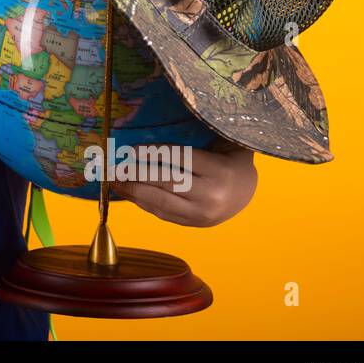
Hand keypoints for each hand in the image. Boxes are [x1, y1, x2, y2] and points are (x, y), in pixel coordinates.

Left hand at [111, 137, 257, 227]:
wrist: (248, 190)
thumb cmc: (228, 158)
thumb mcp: (218, 143)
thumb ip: (192, 139)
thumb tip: (150, 137)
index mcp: (219, 169)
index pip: (179, 158)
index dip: (152, 153)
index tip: (131, 149)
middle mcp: (212, 194)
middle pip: (166, 182)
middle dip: (136, 175)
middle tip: (115, 168)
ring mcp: (203, 214)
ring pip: (161, 202)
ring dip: (134, 192)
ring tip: (116, 183)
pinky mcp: (195, 224)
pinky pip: (164, 214)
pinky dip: (144, 203)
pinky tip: (130, 194)